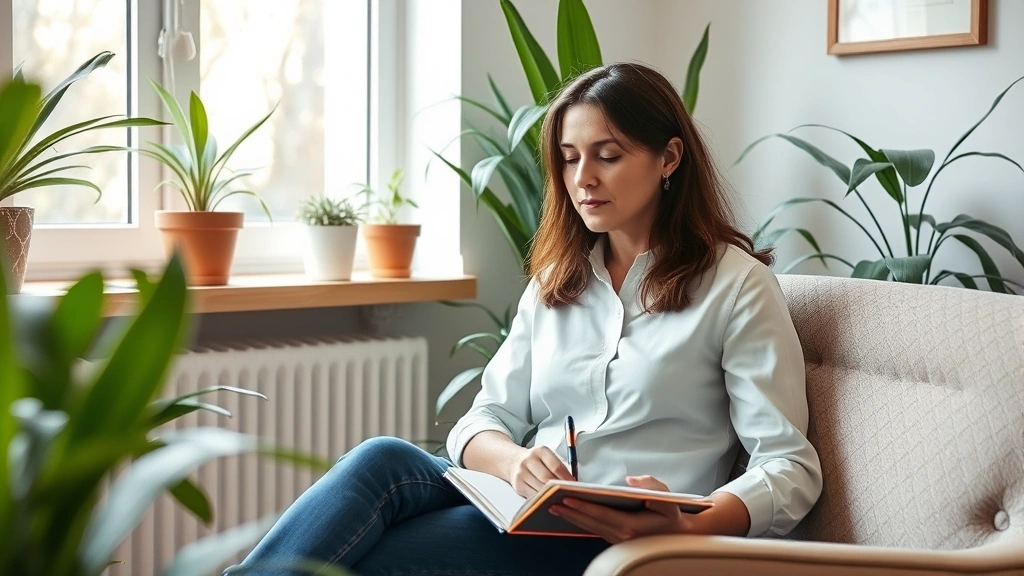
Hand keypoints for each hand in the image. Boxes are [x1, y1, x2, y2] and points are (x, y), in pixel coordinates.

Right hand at [506, 446, 574, 496]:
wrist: (513, 461)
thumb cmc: (535, 460)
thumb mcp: (546, 457)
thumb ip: (558, 467)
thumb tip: (573, 482)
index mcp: (540, 451)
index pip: (556, 466)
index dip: (567, 478)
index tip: (574, 485)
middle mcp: (529, 460)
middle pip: (547, 478)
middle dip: (559, 488)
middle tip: (569, 494)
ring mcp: (522, 473)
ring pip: (540, 488)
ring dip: (551, 495)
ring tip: (561, 498)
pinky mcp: (518, 485)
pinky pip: (533, 495)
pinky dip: (542, 499)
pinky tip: (548, 499)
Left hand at [549, 475, 699, 543]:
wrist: (679, 535)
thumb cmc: (671, 514)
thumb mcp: (668, 498)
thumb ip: (651, 486)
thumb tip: (630, 481)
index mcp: (632, 526)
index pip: (602, 514)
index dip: (583, 506)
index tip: (568, 498)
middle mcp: (622, 535)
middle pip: (590, 522)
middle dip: (570, 512)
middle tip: (550, 502)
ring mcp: (617, 539)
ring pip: (589, 527)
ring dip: (572, 517)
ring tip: (554, 507)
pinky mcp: (615, 538)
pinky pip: (594, 529)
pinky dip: (581, 521)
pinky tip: (570, 513)